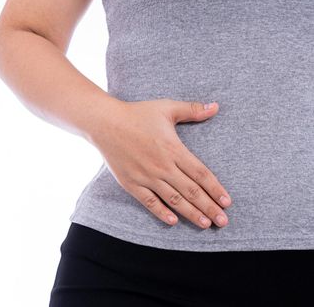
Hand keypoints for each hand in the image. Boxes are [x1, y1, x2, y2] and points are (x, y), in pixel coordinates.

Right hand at [88, 98, 231, 228]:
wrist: (104, 123)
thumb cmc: (137, 114)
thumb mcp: (166, 107)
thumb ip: (192, 110)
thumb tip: (216, 106)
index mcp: (173, 149)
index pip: (201, 174)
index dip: (215, 189)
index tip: (227, 202)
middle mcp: (162, 166)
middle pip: (191, 191)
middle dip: (209, 207)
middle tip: (223, 221)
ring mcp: (146, 176)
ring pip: (173, 199)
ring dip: (191, 213)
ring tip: (205, 224)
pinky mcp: (131, 183)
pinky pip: (149, 201)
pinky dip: (161, 212)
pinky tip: (173, 221)